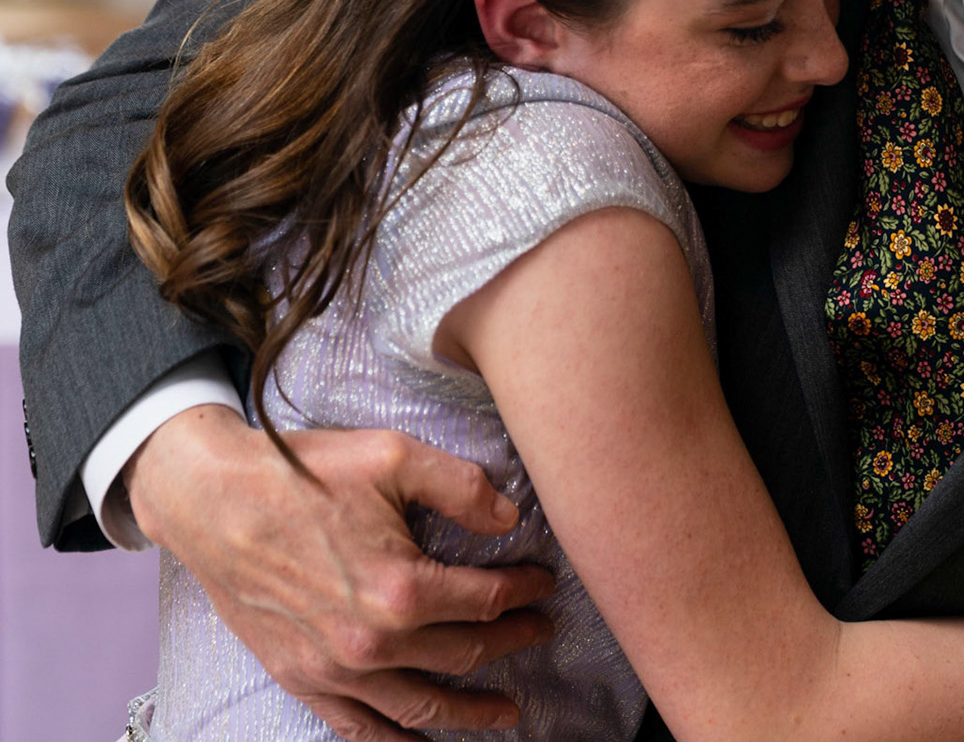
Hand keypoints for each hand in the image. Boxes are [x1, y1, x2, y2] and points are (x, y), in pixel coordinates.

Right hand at [124, 405, 556, 740]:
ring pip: (421, 707)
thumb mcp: (393, 456)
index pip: (487, 600)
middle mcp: (371, 642)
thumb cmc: (301, 473)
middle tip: (540, 632)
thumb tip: (512, 518)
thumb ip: (462, 487)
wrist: (211, 501)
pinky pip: (357, 728)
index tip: (545, 584)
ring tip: (508, 711)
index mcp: (401, 588)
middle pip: (465, 653)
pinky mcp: (300, 678)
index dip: (525, 592)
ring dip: (471, 712)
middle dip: (512, 642)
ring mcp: (333, 669)